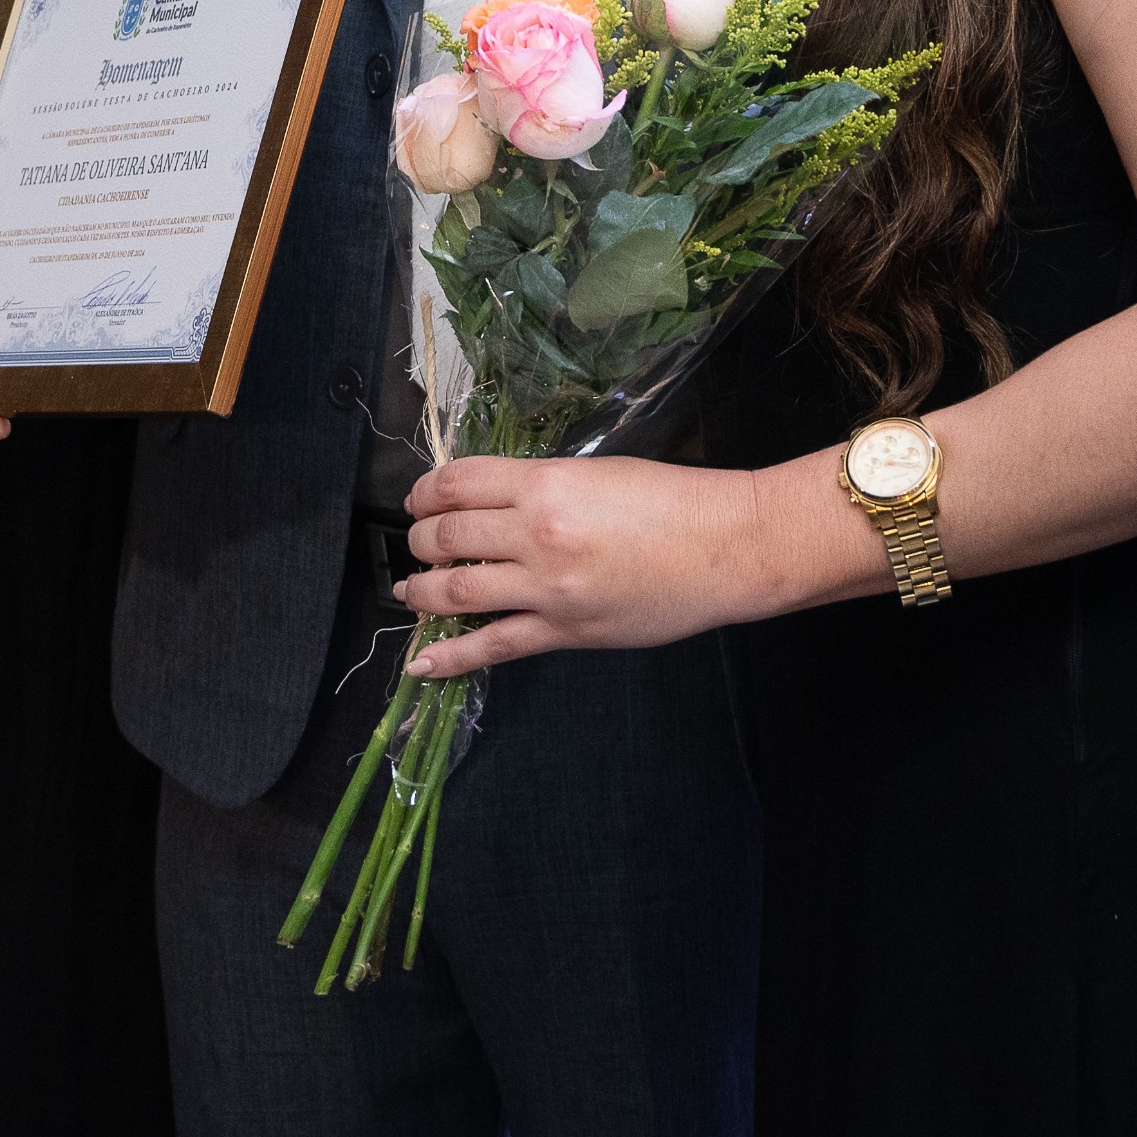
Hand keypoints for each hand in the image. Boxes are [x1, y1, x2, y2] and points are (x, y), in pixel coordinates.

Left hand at [394, 453, 775, 677]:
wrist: (726, 547)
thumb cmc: (672, 499)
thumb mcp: (597, 472)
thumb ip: (541, 486)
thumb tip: (492, 504)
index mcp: (545, 483)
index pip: (458, 483)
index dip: (426, 492)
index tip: (419, 500)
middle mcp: (536, 532)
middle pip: (449, 535)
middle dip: (420, 539)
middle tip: (417, 543)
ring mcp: (547, 587)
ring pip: (457, 590)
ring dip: (422, 589)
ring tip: (410, 588)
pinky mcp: (564, 631)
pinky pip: (494, 645)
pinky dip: (451, 655)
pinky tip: (421, 664)